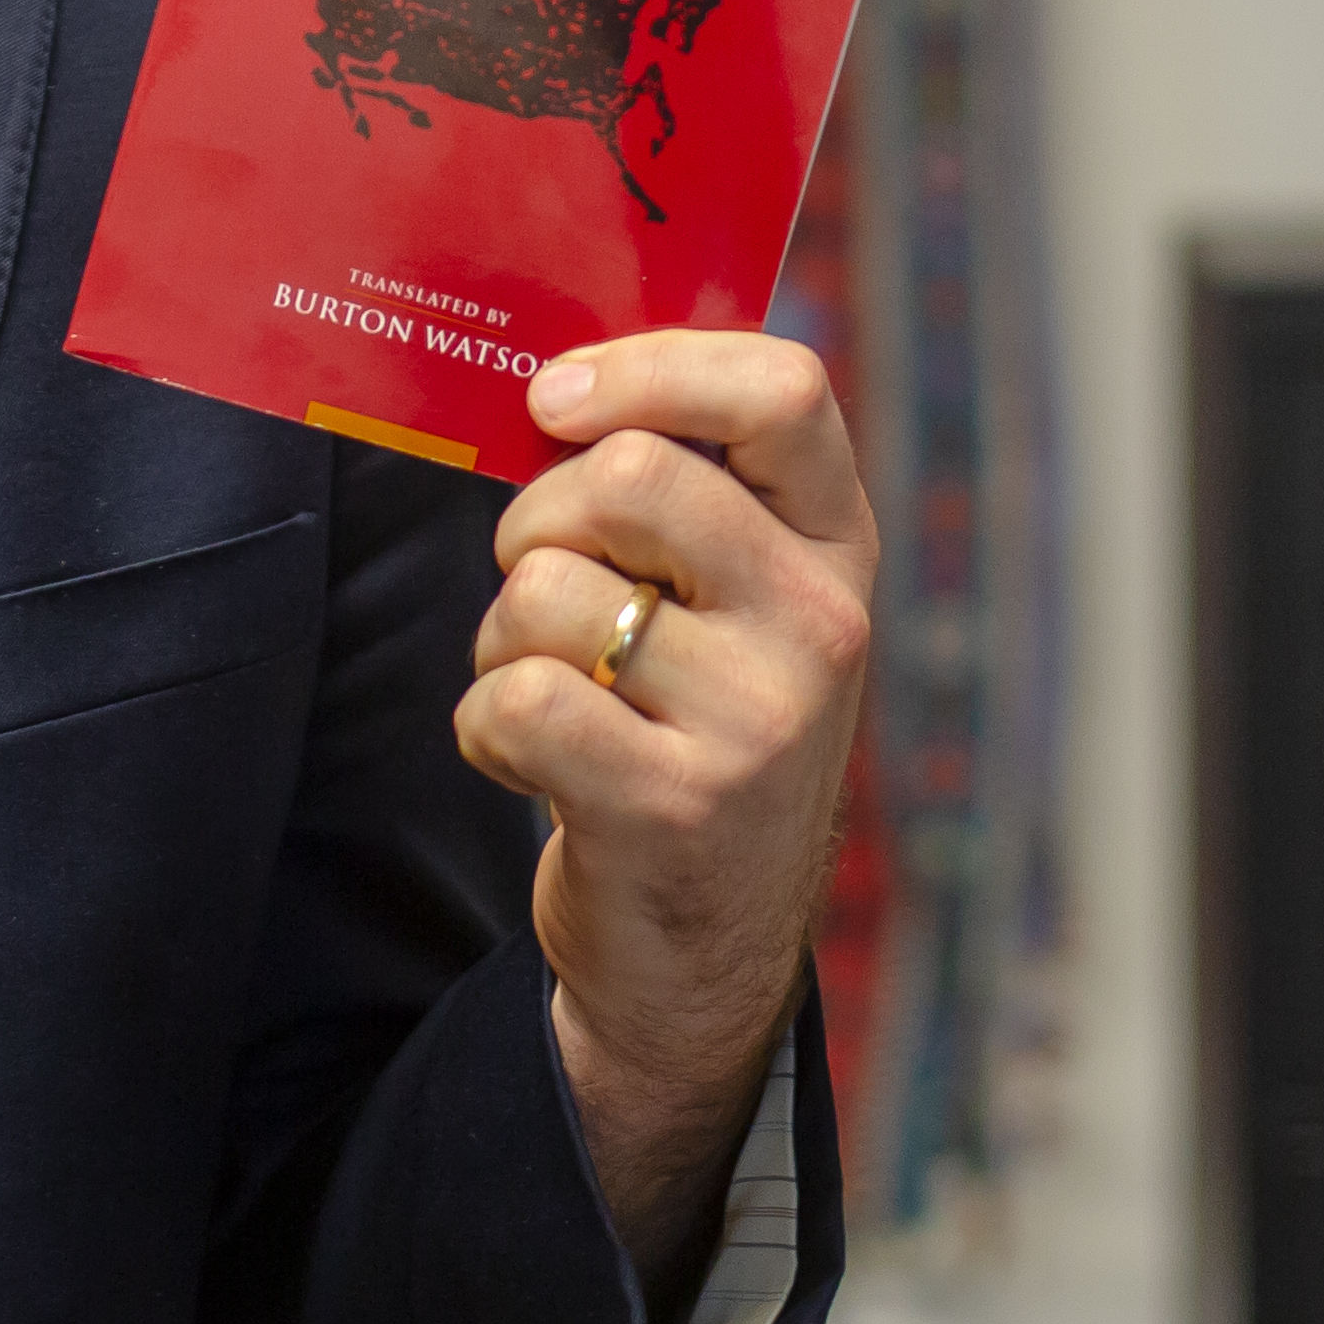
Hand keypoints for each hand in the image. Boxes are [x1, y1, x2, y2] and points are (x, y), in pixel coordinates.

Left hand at [452, 327, 875, 1287]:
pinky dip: (485, 724)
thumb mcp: (739, 606)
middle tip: (537, 577)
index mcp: (838, 549)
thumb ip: (686, 492)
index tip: (557, 399)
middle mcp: (819, 626)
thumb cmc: (692, 733)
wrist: (706, 956)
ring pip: (550, 590)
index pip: (784, 390)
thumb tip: (556, 380)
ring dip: (503, 636)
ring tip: (547, 688)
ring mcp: (756, 722)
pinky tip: (529, 759)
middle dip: (538, 518)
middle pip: (632, 478)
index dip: (651, 367)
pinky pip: (515, 697)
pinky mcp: (672, 808)